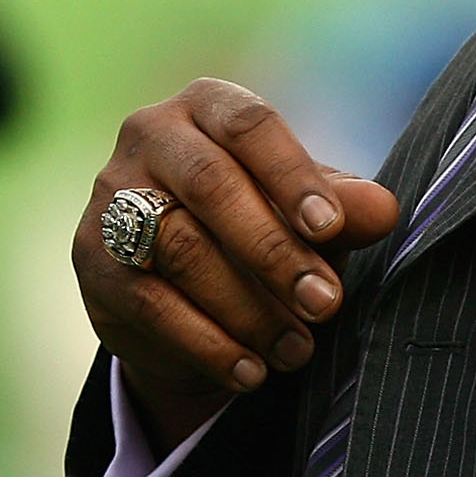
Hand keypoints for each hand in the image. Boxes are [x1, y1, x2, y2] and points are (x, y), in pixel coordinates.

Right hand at [74, 79, 400, 446]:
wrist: (178, 283)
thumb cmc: (256, 222)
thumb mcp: (305, 211)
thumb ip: (341, 205)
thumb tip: (383, 210)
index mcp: (206, 105)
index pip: (249, 126)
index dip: (292, 175)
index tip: (331, 229)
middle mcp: (149, 136)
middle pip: (210, 186)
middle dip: (274, 251)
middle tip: (326, 304)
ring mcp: (111, 196)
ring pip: (180, 249)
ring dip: (247, 308)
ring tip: (297, 349)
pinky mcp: (92, 259)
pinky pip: (151, 303)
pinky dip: (207, 343)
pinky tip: (251, 371)